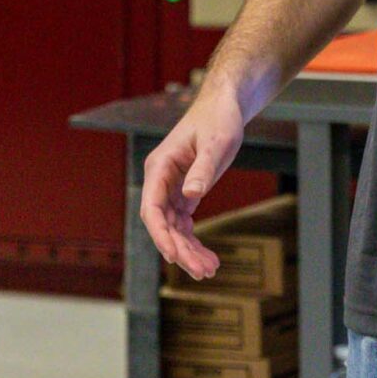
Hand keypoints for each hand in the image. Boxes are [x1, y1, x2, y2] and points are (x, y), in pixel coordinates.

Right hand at [139, 85, 248, 278]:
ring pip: (173, 228)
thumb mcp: (216, 143)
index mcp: (159, 167)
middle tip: (203, 271)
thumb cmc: (219, 119)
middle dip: (180, 249)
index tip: (174, 256)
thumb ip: (203, 169)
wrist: (224, 106)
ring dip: (188, 250)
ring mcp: (171, 188)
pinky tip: (208, 257)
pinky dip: (194, 240)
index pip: (152, 209)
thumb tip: (190, 195)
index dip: (160, 235)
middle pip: (163, 224)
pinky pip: (184, 223)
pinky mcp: (184, 192)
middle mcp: (160, 180)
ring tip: (210, 269)